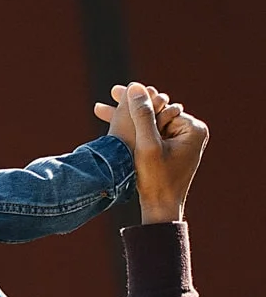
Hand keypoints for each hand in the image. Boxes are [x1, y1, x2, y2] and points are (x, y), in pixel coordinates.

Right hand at [94, 82, 208, 222]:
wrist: (161, 210)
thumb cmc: (156, 181)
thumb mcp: (147, 146)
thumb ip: (143, 115)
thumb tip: (136, 86)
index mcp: (192, 128)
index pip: (161, 106)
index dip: (137, 99)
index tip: (116, 91)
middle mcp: (191, 132)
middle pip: (156, 113)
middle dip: (131, 107)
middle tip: (111, 94)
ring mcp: (182, 142)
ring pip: (151, 123)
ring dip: (129, 118)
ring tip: (103, 109)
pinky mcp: (172, 150)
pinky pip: (152, 135)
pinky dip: (135, 132)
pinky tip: (115, 127)